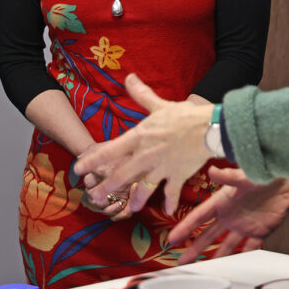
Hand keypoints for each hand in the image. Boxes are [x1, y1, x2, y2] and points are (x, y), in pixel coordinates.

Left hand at [74, 74, 210, 215]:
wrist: (209, 128)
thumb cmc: (184, 115)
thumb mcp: (159, 104)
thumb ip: (141, 94)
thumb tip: (128, 77)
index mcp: (140, 137)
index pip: (110, 150)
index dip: (93, 160)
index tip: (79, 168)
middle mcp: (147, 156)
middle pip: (122, 175)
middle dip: (106, 188)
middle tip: (94, 197)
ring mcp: (162, 168)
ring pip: (144, 188)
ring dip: (136, 199)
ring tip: (130, 208)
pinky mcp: (178, 176)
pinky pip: (171, 192)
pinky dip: (170, 201)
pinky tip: (166, 210)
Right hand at [167, 167, 288, 264]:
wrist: (287, 179)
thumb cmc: (263, 172)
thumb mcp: (244, 175)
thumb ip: (228, 176)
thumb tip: (211, 171)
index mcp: (222, 201)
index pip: (199, 216)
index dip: (185, 227)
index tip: (172, 239)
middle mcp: (230, 215)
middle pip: (208, 234)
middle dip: (194, 248)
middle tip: (182, 261)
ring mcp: (243, 224)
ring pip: (226, 244)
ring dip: (215, 256)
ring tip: (205, 270)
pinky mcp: (259, 231)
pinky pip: (249, 247)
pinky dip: (243, 256)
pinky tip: (235, 267)